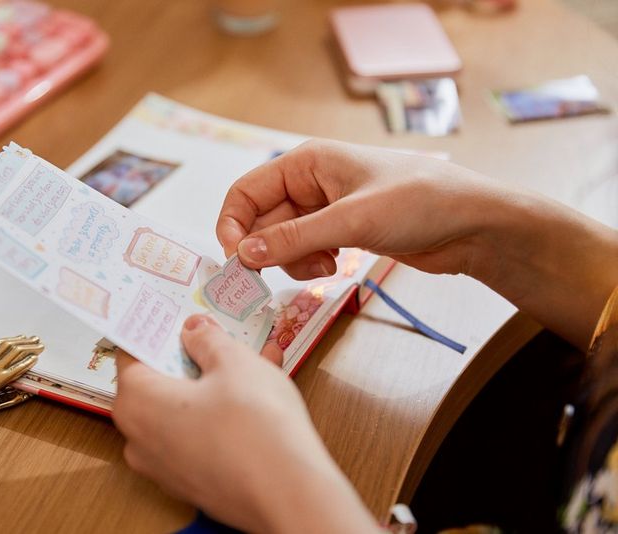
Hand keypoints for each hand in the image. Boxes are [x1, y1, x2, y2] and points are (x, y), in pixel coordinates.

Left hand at [113, 315, 378, 533]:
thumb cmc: (255, 423)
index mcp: (137, 401)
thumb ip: (207, 340)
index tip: (178, 317)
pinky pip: (199, 435)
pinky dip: (221, 413)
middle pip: (158, 383)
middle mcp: (139, 438)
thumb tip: (193, 330)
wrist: (289, 494)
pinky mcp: (192, 484)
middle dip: (192, 358)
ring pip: (184, 410)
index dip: (158, 332)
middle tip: (219, 336)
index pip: (133, 354)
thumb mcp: (234, 362)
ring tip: (255, 359)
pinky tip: (258, 396)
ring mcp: (164, 467)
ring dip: (214, 383)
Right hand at [217, 139, 617, 349]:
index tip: (235, 261)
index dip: (232, 224)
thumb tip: (244, 254)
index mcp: (308, 162)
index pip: (247, 191)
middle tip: (268, 280)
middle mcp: (312, 182)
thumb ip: (295, 238)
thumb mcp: (352, 220)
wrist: (472, 226)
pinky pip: (306, 250)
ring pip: (282, 240)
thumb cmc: (421, 202)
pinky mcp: (342, 231)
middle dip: (267, 250)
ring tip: (325, 267)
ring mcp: (326, 208)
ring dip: (292, 261)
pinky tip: (336, 267)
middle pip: (262, 219)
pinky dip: (310, 264)